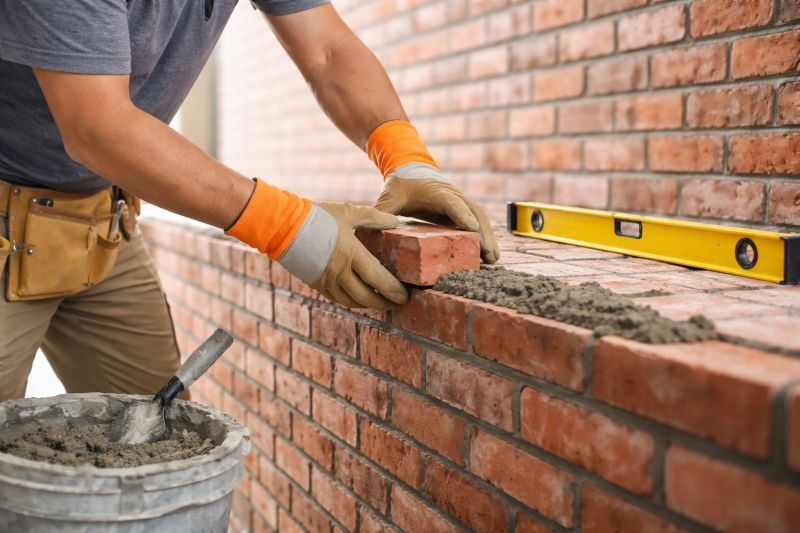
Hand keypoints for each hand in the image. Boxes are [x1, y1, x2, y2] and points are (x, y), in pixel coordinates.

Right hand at [278, 202, 408, 309]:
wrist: (282, 226)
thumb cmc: (317, 216)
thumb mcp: (348, 212)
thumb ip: (374, 217)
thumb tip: (395, 220)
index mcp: (351, 255)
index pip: (378, 279)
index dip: (394, 290)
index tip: (405, 295)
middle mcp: (340, 273)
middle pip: (367, 297)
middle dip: (385, 302)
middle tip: (398, 303)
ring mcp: (327, 281)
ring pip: (352, 302)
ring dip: (369, 304)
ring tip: (381, 301)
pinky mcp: (316, 284)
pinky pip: (338, 299)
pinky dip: (352, 301)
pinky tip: (360, 298)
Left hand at [374, 164, 499, 262]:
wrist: (410, 169)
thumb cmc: (400, 185)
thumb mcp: (388, 198)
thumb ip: (381, 213)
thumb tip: (368, 232)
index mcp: (436, 192)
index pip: (452, 204)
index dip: (462, 216)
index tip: (473, 231)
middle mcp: (453, 195)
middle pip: (474, 213)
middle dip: (484, 233)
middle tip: (489, 255)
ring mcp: (460, 202)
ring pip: (480, 218)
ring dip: (489, 237)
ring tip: (493, 260)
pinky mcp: (462, 210)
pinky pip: (477, 221)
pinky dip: (485, 236)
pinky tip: (488, 256)